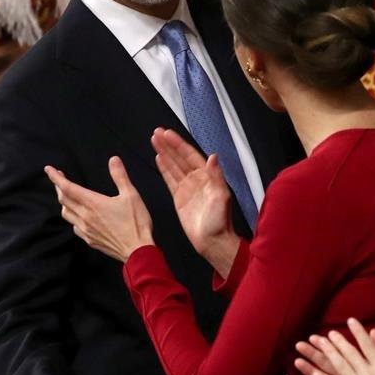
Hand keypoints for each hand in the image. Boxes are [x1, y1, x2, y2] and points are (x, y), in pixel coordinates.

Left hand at [45, 158, 153, 261]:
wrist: (137, 250)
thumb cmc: (135, 222)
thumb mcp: (131, 195)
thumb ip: (120, 176)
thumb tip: (113, 160)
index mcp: (93, 203)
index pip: (68, 187)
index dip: (56, 177)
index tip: (49, 169)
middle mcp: (85, 216)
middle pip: (63, 199)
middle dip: (58, 187)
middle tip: (60, 178)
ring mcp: (85, 229)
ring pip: (66, 214)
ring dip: (64, 202)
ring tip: (67, 195)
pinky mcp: (89, 240)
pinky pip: (74, 226)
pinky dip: (72, 217)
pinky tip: (79, 216)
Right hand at [151, 128, 238, 268]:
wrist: (212, 241)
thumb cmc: (219, 221)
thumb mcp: (221, 197)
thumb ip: (216, 176)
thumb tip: (213, 156)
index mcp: (208, 176)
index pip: (190, 155)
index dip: (179, 144)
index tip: (167, 133)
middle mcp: (197, 179)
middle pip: (180, 158)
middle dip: (168, 145)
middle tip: (156, 132)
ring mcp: (187, 188)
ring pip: (173, 166)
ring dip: (164, 153)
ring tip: (154, 140)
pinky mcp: (179, 198)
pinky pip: (170, 179)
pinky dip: (164, 168)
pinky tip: (158, 158)